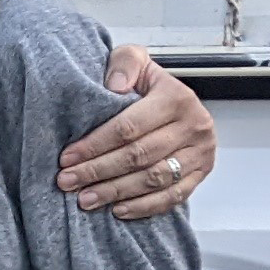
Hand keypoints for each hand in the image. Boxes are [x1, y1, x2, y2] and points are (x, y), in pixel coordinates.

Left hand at [61, 50, 214, 219]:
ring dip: (116, 192)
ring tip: (86, 198)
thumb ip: (124, 64)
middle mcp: (193, 126)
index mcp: (176, 98)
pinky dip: (144, 206)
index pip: (129, 127)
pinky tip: (118, 209)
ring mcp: (200, 153)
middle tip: (69, 181)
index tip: (68, 157)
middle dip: (98, 171)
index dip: (95, 144)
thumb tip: (114, 85)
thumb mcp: (135, 61)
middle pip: (139, 156)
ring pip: (154, 179)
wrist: (178, 100)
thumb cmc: (149, 85)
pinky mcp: (201, 173)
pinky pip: (173, 197)